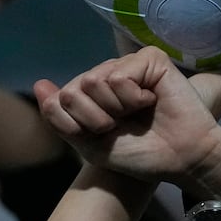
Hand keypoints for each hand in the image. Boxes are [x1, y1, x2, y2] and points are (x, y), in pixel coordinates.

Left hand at [33, 46, 220, 185]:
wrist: (180, 160)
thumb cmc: (140, 155)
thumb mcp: (91, 145)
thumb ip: (61, 118)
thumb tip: (40, 85)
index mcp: (93, 93)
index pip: (61, 100)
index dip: (81, 126)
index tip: (108, 135)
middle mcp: (108, 73)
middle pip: (74, 90)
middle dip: (97, 118)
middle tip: (124, 125)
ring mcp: (129, 64)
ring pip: (93, 82)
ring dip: (115, 109)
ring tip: (138, 113)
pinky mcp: (150, 59)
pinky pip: (117, 77)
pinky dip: (131, 98)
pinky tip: (151, 101)